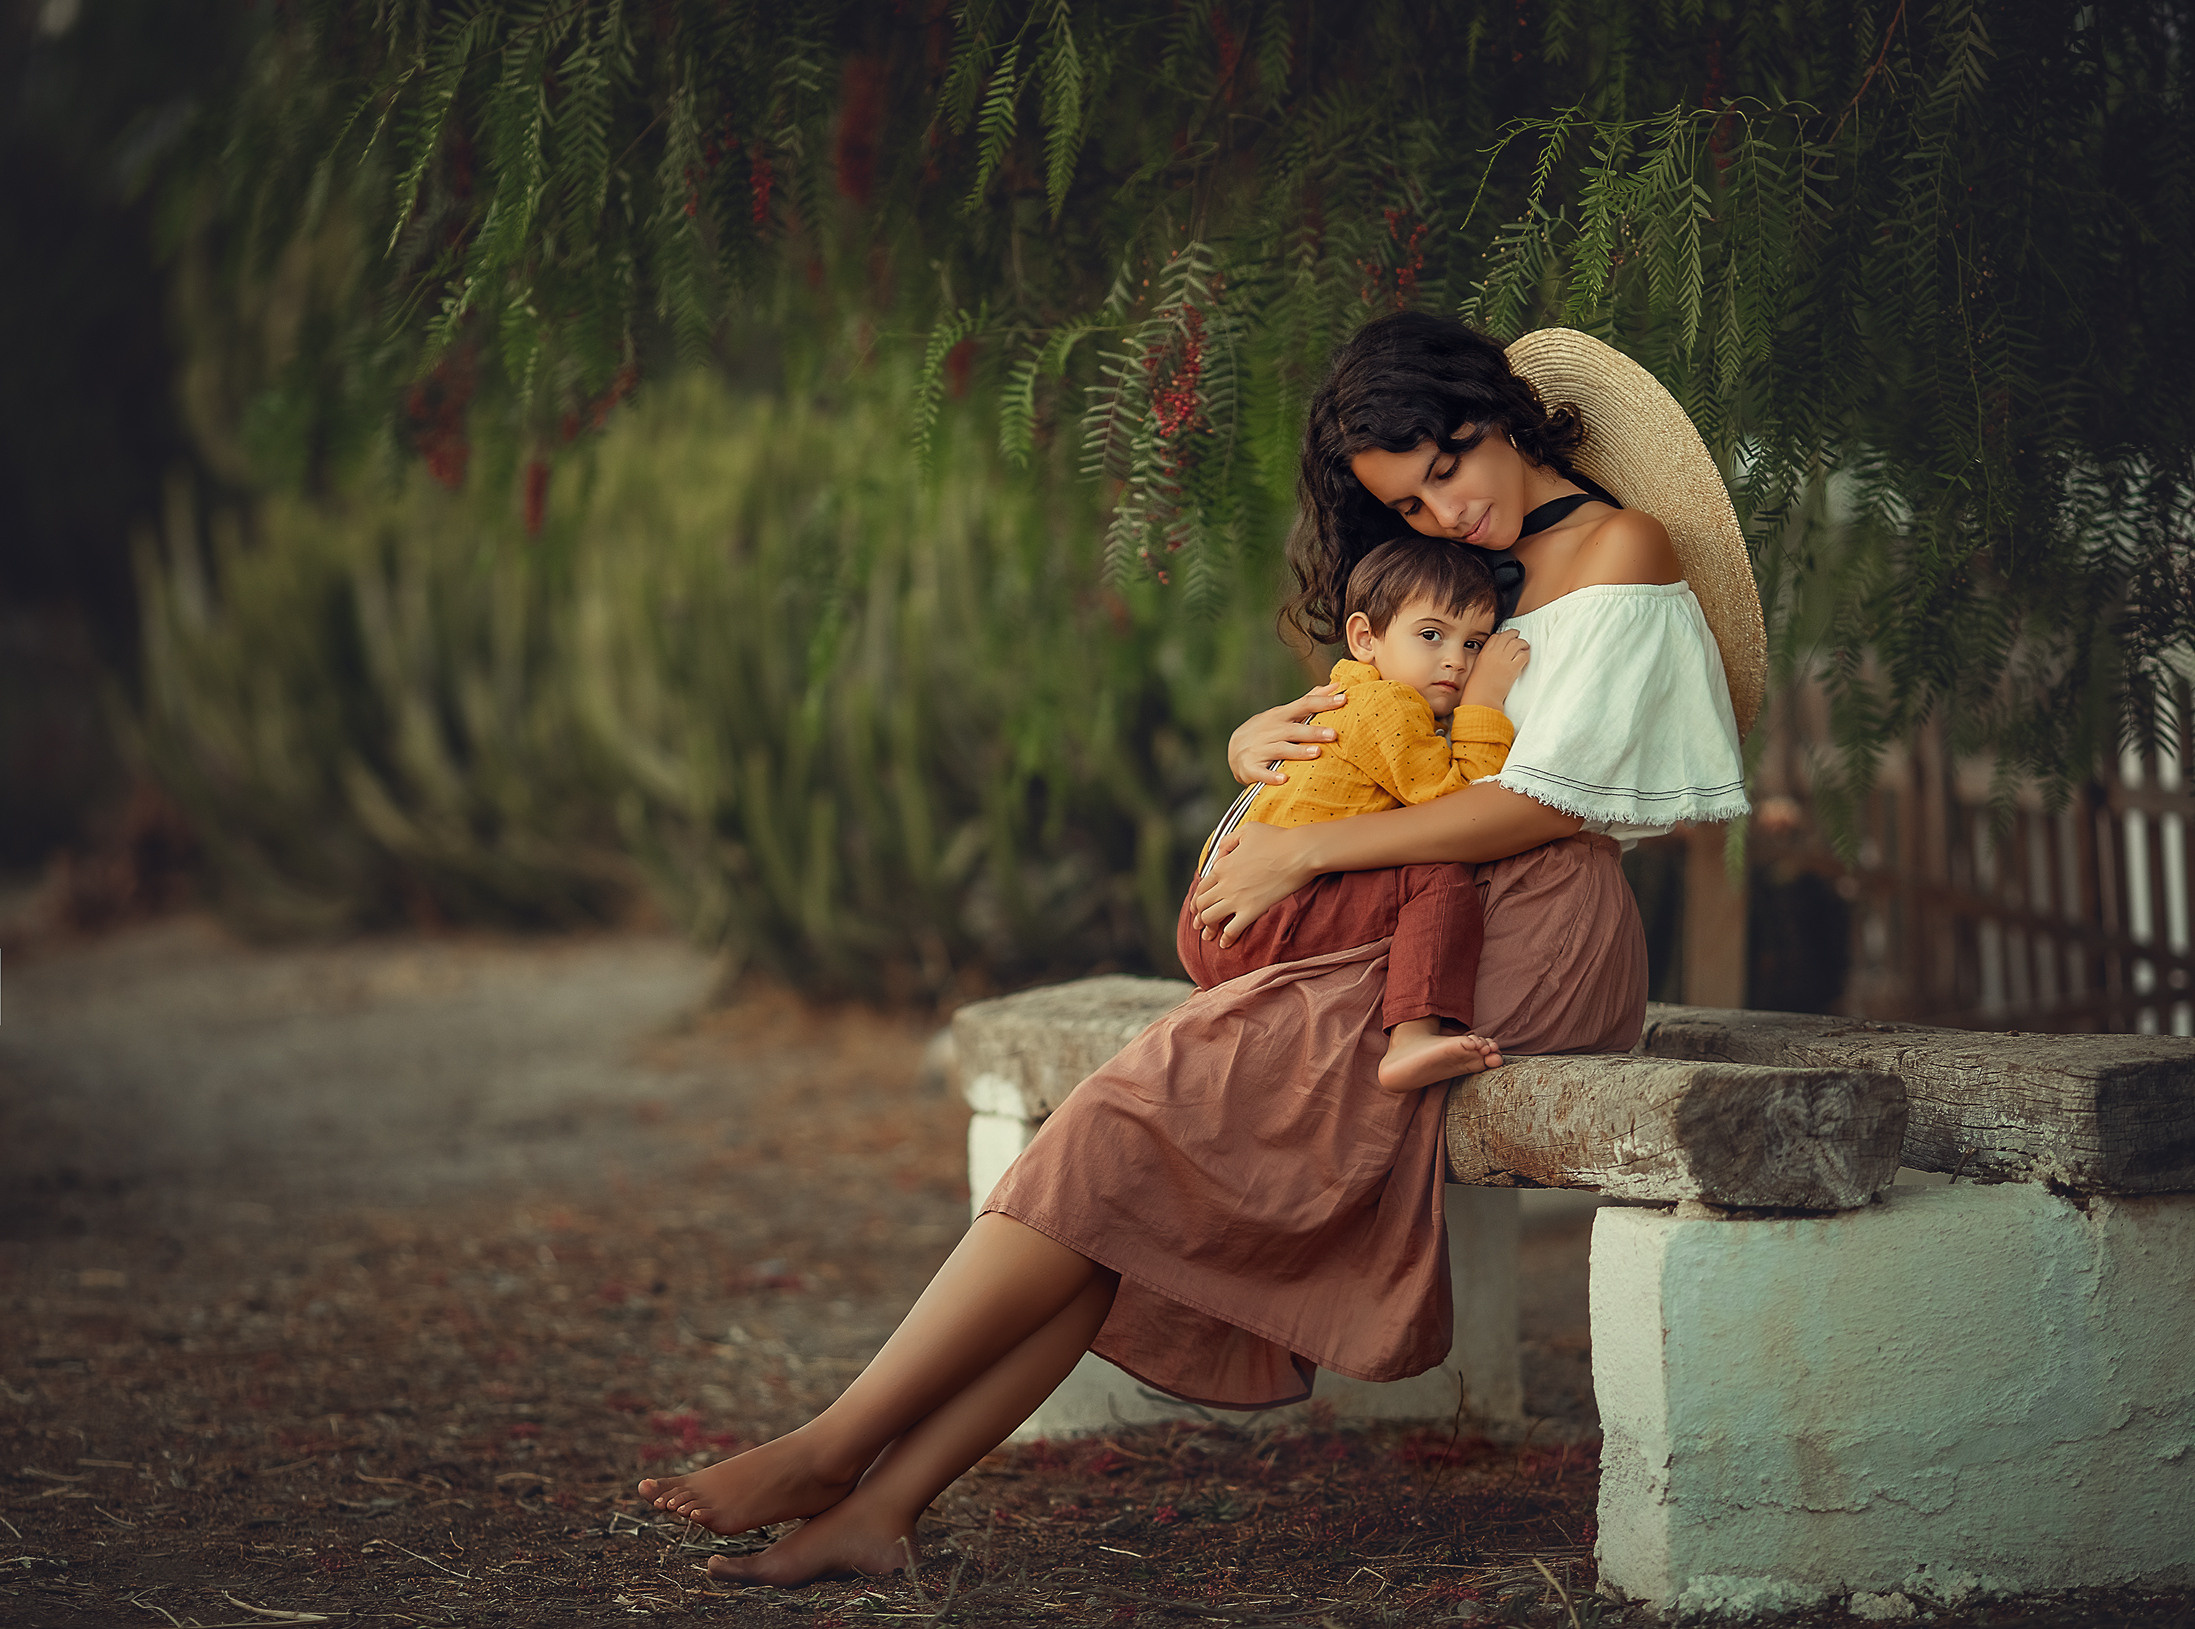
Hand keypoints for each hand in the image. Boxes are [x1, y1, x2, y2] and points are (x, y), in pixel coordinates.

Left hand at [1192, 821, 1313, 946]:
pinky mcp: (1252, 910)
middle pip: (1201, 905)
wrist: (1299, 852)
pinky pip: (1232, 930)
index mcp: (1222, 866)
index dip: (1196, 900)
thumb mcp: (1247, 830)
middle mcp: (1224, 883)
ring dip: (1208, 928)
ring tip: (1208, 936)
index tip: (1197, 908)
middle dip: (1198, 916)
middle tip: (1199, 924)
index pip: (1201, 887)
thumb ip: (1229, 841)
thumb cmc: (1277, 839)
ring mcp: (1237, 898)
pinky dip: (1226, 939)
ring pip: (1210, 918)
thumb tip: (1219, 853)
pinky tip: (1225, 944)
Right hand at [1227, 683, 1346, 786]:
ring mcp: (1258, 749)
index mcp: (1280, 716)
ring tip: (1316, 753)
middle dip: (1313, 731)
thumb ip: (1308, 702)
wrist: (1234, 749)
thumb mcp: (1283, 714)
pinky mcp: (1250, 767)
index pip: (1303, 705)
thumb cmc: (1267, 731)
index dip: (1323, 702)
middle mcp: (1269, 730)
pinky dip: (1271, 775)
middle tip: (1333, 734)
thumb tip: (1335, 686)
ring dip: (1298, 752)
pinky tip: (1284, 778)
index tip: (1343, 699)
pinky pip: (1261, 772)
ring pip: (1280, 749)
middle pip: (1293, 729)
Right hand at [1460, 630, 1529, 707]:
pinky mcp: (1513, 668)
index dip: (1503, 636)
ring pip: (1517, 643)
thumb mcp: (1477, 668)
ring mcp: (1504, 660)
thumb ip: (1486, 659)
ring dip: (1523, 644)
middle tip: (1518, 637)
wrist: (1481, 698)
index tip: (1507, 638)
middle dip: (1514, 635)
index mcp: (1484, 653)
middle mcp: (1494, 654)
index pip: (1495, 637)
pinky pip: (1523, 655)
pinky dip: (1526, 655)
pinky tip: (1525, 658)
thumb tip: (1495, 656)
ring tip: (1525, 647)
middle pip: (1507, 636)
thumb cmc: (1477, 687)